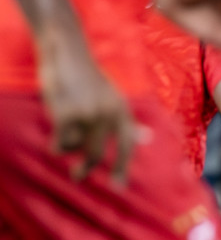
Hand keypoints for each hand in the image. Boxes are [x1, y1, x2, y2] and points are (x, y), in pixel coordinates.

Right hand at [37, 29, 135, 183]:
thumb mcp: (113, 98)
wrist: (67, 53)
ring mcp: (86, 115)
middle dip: (86, 169)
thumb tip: (146, 138)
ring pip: (74, 147)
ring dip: (66, 147)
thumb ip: (128, 120)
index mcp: (121, 111)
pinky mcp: (66, 114)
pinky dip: (56, 144)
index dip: (123, 167)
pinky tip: (54, 142)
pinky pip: (60, 141)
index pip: (126, 145)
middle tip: (78, 177)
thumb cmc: (90, 78)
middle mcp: (107, 115)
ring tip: (62, 139)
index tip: (119, 186)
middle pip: (96, 154)